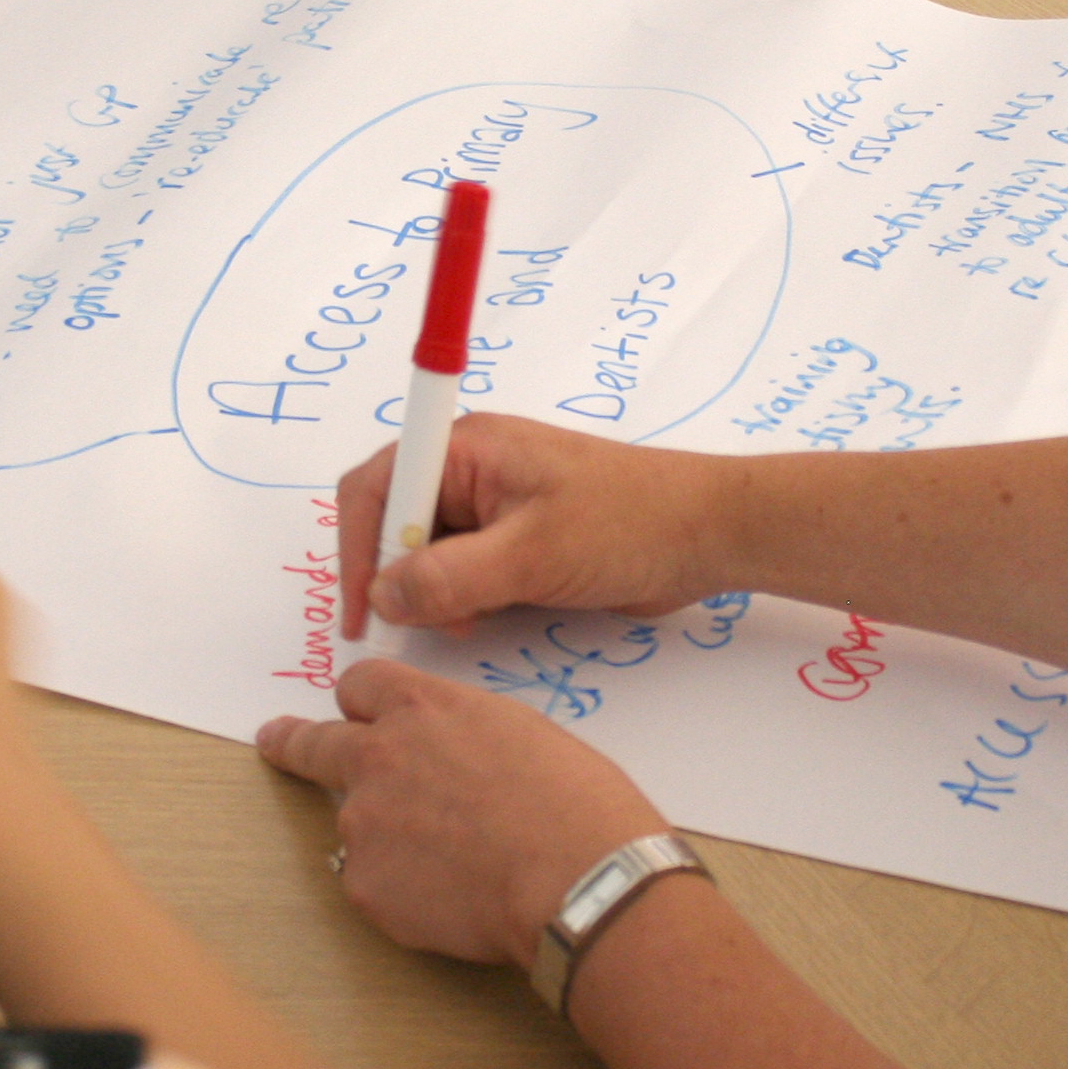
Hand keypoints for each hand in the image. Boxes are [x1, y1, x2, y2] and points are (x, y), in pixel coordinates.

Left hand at [257, 660, 669, 968]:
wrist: (578, 878)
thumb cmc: (575, 804)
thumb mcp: (522, 735)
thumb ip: (464, 738)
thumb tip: (452, 761)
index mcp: (424, 710)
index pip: (361, 686)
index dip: (360, 702)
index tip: (351, 712)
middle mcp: (379, 757)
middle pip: (315, 743)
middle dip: (292, 743)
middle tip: (276, 741)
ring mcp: (364, 824)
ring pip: (359, 827)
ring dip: (389, 839)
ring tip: (459, 866)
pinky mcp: (365, 886)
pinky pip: (377, 885)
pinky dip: (407, 892)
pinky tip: (457, 900)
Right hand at [338, 412, 728, 640]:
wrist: (710, 535)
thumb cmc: (632, 523)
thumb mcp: (533, 554)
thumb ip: (450, 577)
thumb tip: (384, 595)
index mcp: (468, 448)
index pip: (376, 487)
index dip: (357, 547)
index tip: (362, 609)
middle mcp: (473, 471)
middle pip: (397, 523)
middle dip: (402, 576)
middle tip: (431, 620)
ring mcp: (497, 507)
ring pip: (430, 555)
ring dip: (438, 594)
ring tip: (475, 619)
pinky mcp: (519, 540)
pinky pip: (465, 572)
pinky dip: (467, 600)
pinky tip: (496, 615)